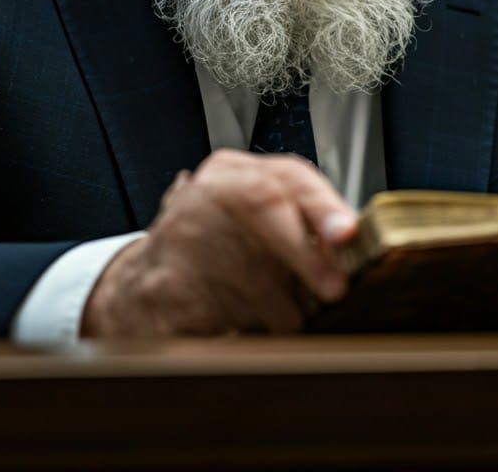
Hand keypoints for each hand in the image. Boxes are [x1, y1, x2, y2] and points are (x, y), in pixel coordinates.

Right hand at [81, 149, 357, 336]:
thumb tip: (352, 243)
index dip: (322, 204)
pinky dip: (248, 325)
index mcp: (234, 172)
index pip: (287, 175)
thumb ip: (304, 224)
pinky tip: (245, 320)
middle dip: (306, 254)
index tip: (346, 234)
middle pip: (266, 207)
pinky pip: (226, 309)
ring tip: (282, 312)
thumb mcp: (259, 224)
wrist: (145, 285)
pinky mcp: (169, 281)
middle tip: (334, 289)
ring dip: (281, 304)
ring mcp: (183, 233)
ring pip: (252, 268)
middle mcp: (208, 192)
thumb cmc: (217, 252)